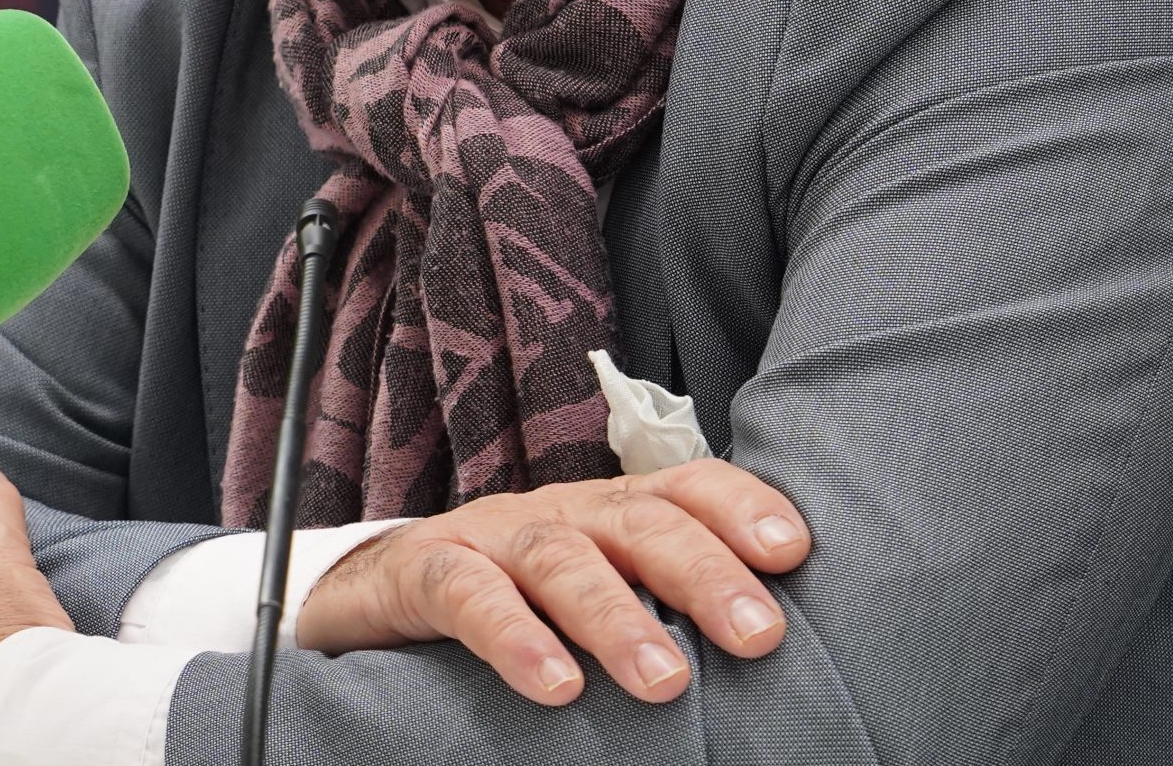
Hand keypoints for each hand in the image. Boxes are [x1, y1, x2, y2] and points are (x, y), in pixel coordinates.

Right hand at [295, 458, 810, 703]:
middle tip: (759, 635)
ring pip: (560, 558)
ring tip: (665, 680)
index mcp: (611, 514)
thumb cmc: (517, 605)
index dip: (741, 506)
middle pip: (637, 519)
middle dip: (703, 571)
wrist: (378, 592)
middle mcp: (560, 513)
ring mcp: (490, 536)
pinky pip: (468, 596)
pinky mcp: (422, 571)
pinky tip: (556, 686)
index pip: (684, 487)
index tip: (793, 551)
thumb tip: (777, 665)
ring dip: (615, 616)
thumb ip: (665, 612)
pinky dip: (513, 637)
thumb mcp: (597, 598)